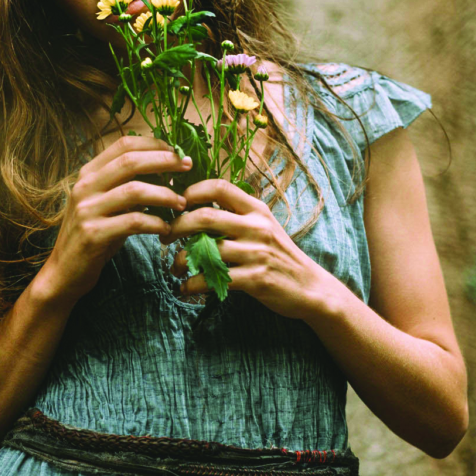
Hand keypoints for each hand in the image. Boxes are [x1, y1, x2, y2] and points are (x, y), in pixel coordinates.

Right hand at [38, 135, 191, 306]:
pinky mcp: (93, 234)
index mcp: (88, 174)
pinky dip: (155, 223)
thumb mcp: (106, 204)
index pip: (123, 144)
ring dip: (164, 194)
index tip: (177, 152)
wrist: (63, 272)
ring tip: (182, 202)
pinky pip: (133, 222)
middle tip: (188, 166)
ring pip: (134, 191)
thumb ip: (127, 186)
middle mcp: (85, 187)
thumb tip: (166, 170)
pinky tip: (166, 229)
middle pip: (130, 161)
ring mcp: (87, 210)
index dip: (153, 144)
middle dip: (164, 161)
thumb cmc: (94, 235)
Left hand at [158, 179, 339, 320]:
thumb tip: (195, 206)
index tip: (177, 204)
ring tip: (174, 267)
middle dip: (177, 226)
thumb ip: (236, 214)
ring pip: (206, 250)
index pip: (220, 186)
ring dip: (181, 260)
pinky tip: (186, 288)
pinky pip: (214, 279)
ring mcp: (257, 253)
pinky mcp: (256, 279)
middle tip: (164, 236)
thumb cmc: (279, 255)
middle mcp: (256, 227)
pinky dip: (193, 284)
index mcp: (256, 209)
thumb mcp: (263, 226)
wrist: (311, 288)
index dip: (193, 191)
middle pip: (205, 216)